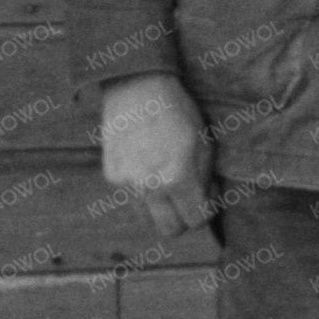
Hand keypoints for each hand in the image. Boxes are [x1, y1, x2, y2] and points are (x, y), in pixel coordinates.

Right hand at [100, 72, 213, 238]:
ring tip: (166, 177)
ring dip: (160, 206)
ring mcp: (127, 183)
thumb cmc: (178, 112)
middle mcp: (150, 187)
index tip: (207, 195)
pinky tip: (147, 162)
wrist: (138, 87)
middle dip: (182, 220)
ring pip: (148, 216)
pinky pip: (131, 196)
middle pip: (169, 231)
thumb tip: (204, 201)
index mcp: (178, 179)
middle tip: (187, 199)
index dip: (206, 211)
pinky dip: (142, 188)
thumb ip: (204, 179)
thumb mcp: (204, 144)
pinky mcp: (111, 175)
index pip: (196, 221)